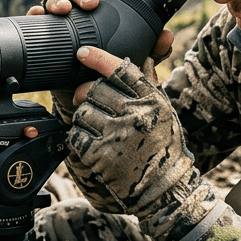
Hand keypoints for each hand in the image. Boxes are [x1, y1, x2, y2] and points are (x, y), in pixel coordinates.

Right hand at [31, 0, 175, 121]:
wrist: (85, 101)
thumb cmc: (112, 74)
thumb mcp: (135, 64)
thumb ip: (153, 51)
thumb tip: (167, 36)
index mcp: (104, 10)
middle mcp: (81, 12)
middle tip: (89, 3)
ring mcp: (61, 22)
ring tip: (64, 10)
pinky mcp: (45, 35)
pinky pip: (37, 17)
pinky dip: (37, 12)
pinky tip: (39, 14)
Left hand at [65, 48, 195, 220]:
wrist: (164, 188)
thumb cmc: (163, 146)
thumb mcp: (164, 112)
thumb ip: (150, 85)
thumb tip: (146, 57)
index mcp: (152, 100)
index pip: (121, 70)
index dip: (98, 58)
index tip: (82, 53)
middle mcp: (136, 114)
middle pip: (96, 89)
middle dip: (90, 96)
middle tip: (93, 106)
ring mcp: (118, 135)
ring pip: (83, 112)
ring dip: (84, 119)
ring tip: (99, 130)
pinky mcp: (101, 155)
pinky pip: (76, 135)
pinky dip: (79, 139)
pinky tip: (92, 145)